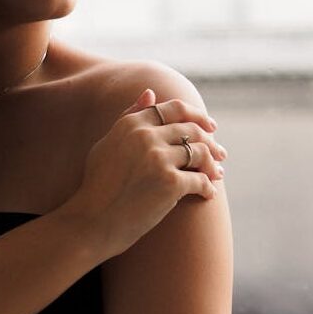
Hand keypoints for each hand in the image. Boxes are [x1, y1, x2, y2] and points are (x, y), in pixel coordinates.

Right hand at [64, 88, 226, 256]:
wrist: (91, 221)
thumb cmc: (97, 185)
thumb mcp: (107, 144)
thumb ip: (129, 116)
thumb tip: (151, 92)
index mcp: (132, 124)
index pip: (174, 109)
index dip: (197, 115)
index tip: (210, 127)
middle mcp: (146, 136)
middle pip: (191, 130)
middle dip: (210, 142)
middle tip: (221, 154)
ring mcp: (158, 158)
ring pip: (200, 152)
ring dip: (213, 164)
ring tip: (217, 174)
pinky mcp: (170, 183)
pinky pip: (200, 180)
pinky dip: (208, 188)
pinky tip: (208, 195)